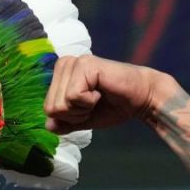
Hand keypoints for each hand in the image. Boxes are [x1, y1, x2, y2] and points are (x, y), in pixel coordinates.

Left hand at [43, 55, 166, 133]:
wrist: (141, 99)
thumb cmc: (113, 106)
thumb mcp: (83, 119)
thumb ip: (64, 123)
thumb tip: (48, 126)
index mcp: (60, 75)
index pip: (48, 109)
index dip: (69, 117)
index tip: (89, 107)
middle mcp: (64, 64)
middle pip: (51, 107)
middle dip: (75, 114)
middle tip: (94, 102)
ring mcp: (74, 62)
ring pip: (60, 103)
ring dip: (82, 108)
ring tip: (98, 96)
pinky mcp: (85, 64)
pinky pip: (73, 96)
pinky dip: (89, 102)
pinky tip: (101, 92)